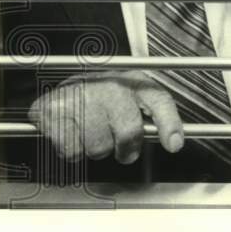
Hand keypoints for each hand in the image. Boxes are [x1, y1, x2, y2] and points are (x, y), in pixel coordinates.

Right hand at [27, 71, 183, 163]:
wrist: (62, 90)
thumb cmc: (102, 99)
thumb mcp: (131, 99)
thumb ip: (150, 117)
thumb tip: (173, 141)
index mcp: (134, 81)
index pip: (159, 100)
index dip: (169, 124)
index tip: (174, 144)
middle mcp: (110, 85)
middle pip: (129, 132)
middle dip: (127, 149)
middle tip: (121, 147)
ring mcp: (82, 94)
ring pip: (99, 146)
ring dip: (96, 148)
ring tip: (91, 130)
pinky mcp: (55, 109)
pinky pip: (72, 150)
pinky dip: (72, 149)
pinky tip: (72, 131)